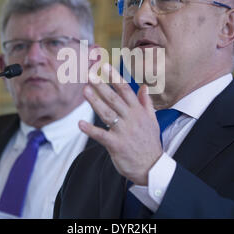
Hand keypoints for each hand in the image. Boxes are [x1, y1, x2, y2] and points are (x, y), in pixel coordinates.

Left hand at [79, 63, 161, 185]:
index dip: (115, 78)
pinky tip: (80, 123)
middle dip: (102, 86)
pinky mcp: (116, 145)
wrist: (151, 167)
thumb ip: (146, 103)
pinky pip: (101, 135)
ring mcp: (124, 132)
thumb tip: (144, 86)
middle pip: (114, 99)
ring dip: (95, 102)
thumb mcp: (152, 121)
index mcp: (138, 112)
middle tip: (90, 75)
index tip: (106, 67)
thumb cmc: (149, 143)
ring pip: (107, 113)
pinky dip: (91, 130)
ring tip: (85, 91)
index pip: (126, 91)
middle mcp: (131, 119)